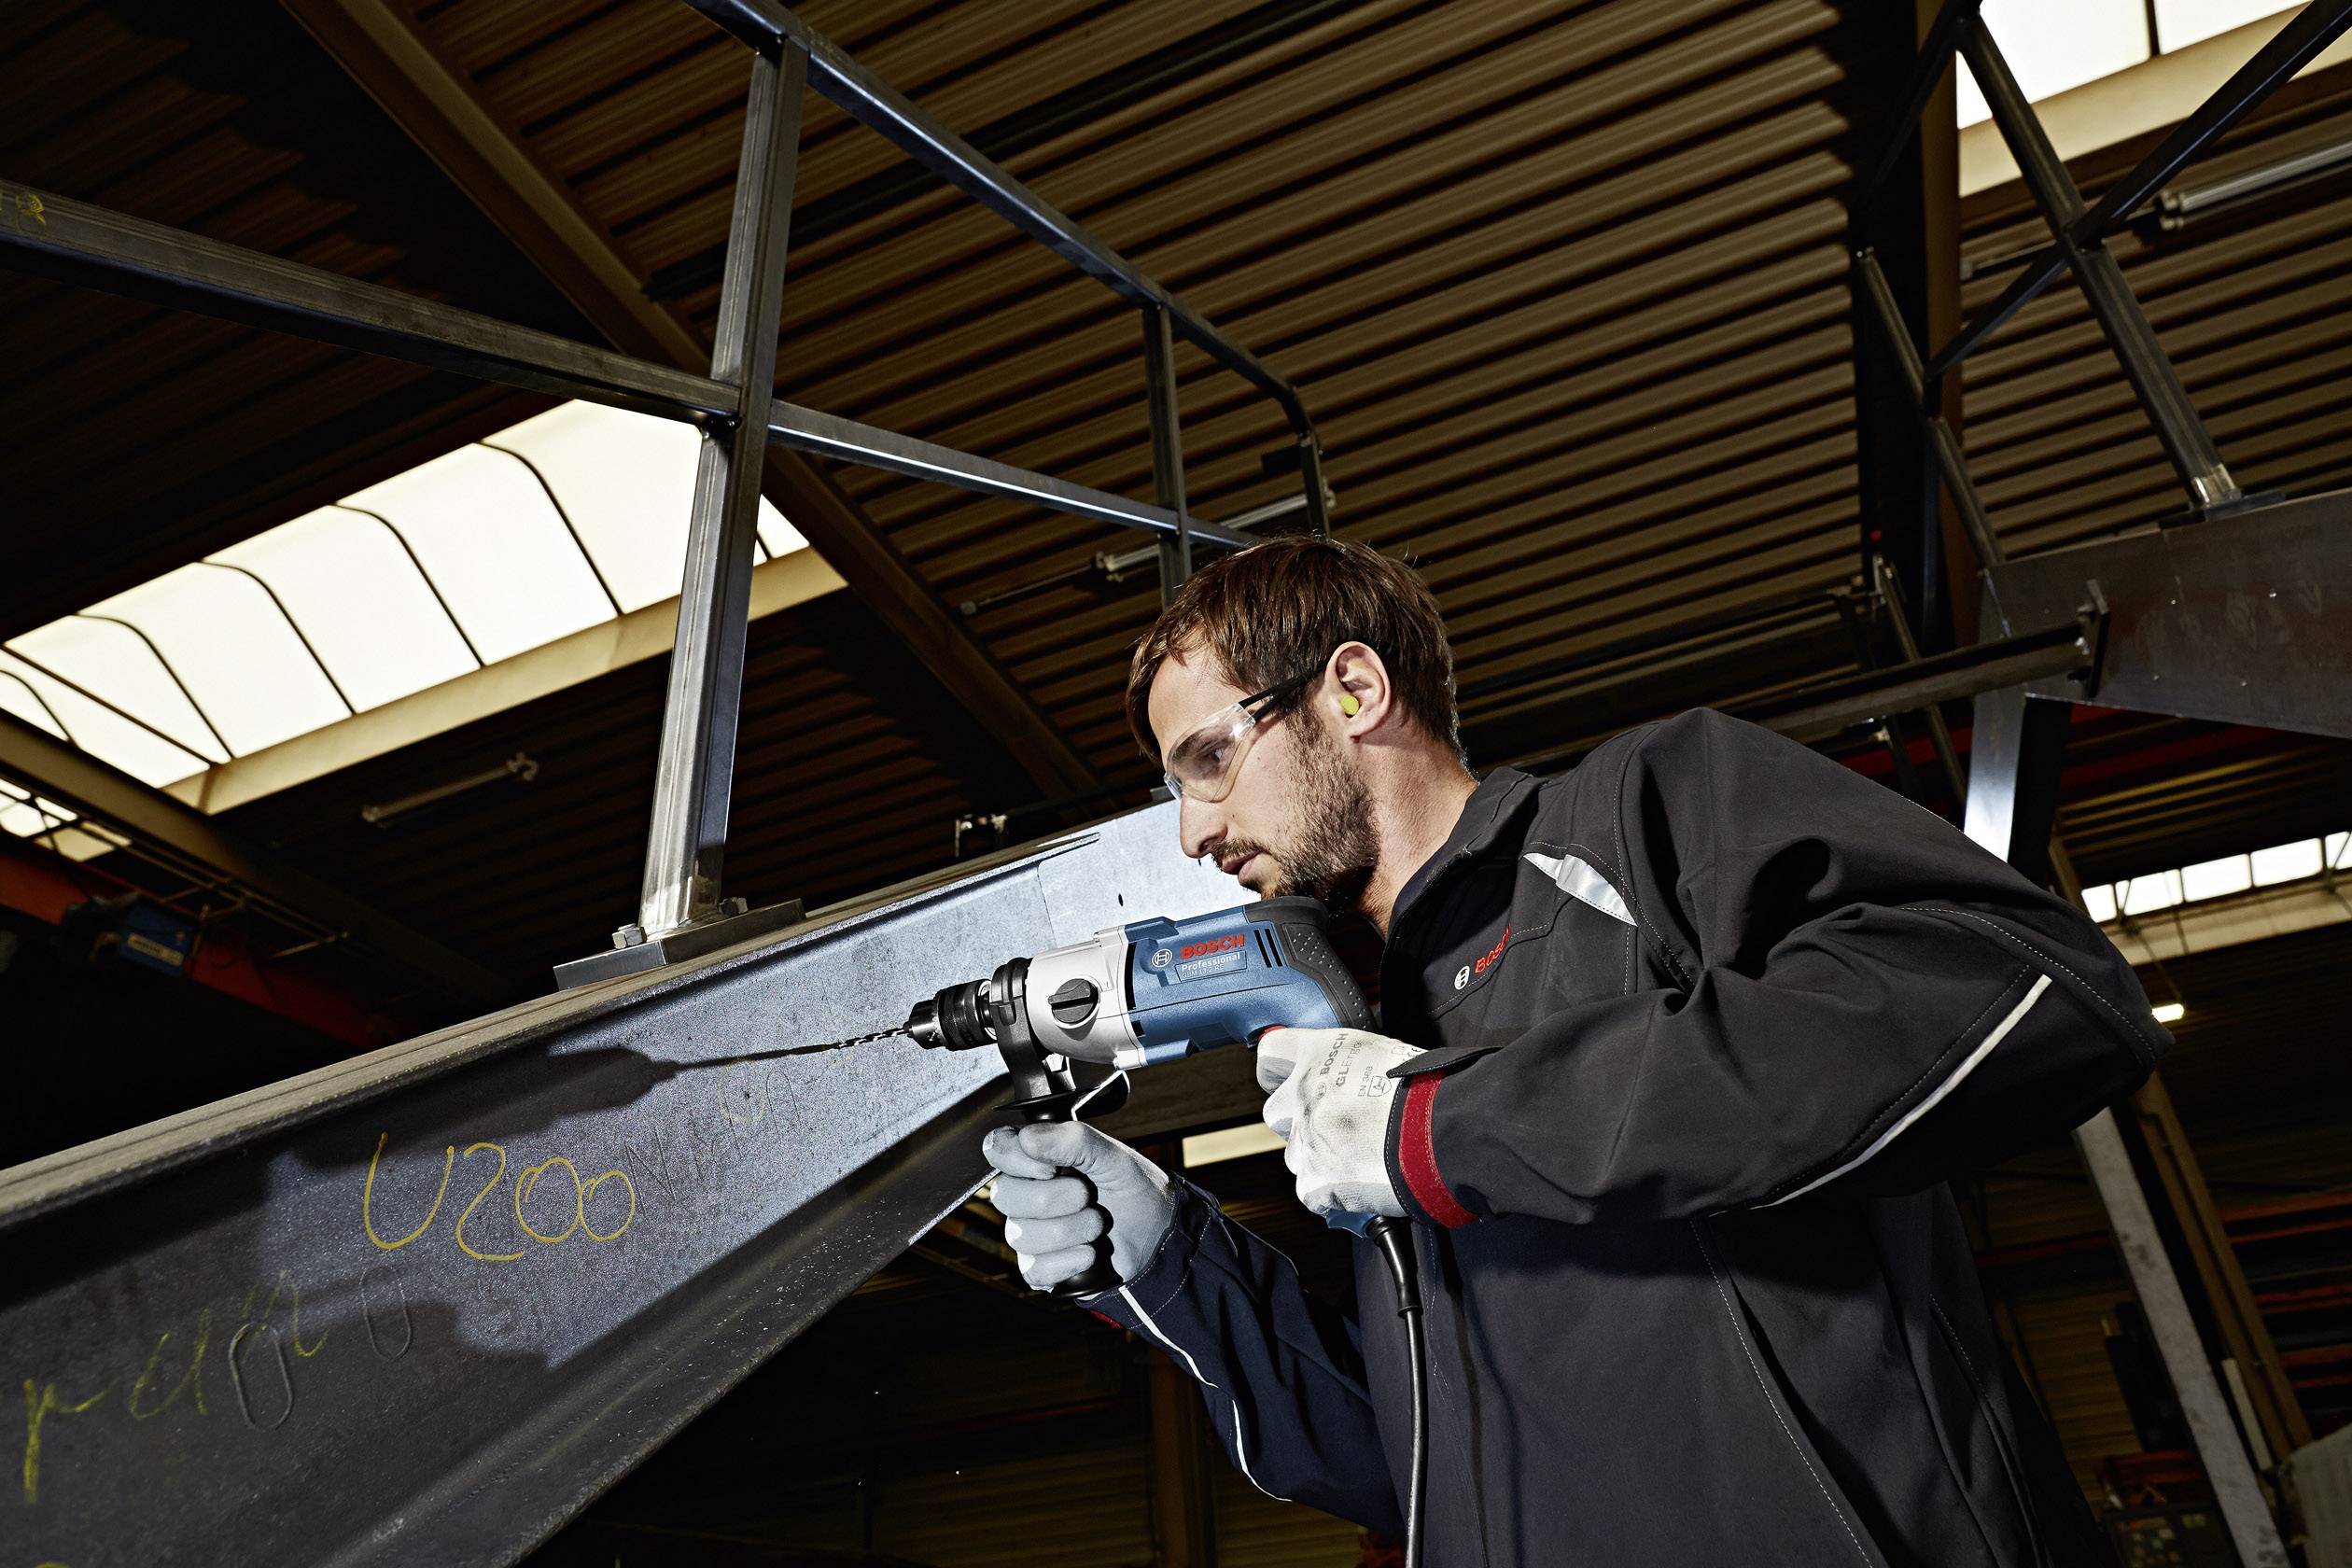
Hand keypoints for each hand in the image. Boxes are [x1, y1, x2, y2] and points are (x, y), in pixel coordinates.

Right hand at [982, 1122, 1175, 1293]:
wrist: (1159, 1237)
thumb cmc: (1134, 1190)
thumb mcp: (1114, 1157)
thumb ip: (1074, 1140)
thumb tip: (1027, 1137)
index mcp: (1038, 1160)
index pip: (997, 1149)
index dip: (1017, 1158)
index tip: (1052, 1167)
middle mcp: (1026, 1195)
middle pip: (1004, 1195)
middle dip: (1055, 1198)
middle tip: (1088, 1195)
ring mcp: (1030, 1233)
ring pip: (1021, 1235)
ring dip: (1071, 1230)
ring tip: (1098, 1224)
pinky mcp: (1040, 1269)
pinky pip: (1034, 1269)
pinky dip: (1069, 1260)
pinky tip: (1091, 1253)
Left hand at [1257, 1026, 1423, 1222]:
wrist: (1444, 1131)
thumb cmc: (1428, 1088)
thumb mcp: (1383, 1052)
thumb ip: (1352, 1063)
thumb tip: (1353, 1072)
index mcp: (1320, 1054)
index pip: (1270, 1054)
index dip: (1278, 1071)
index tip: (1287, 1080)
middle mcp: (1304, 1093)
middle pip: (1276, 1113)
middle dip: (1300, 1123)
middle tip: (1337, 1128)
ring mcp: (1306, 1139)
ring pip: (1295, 1155)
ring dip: (1319, 1159)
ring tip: (1359, 1158)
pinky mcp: (1316, 1180)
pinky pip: (1311, 1192)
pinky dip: (1333, 1194)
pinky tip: (1362, 1181)